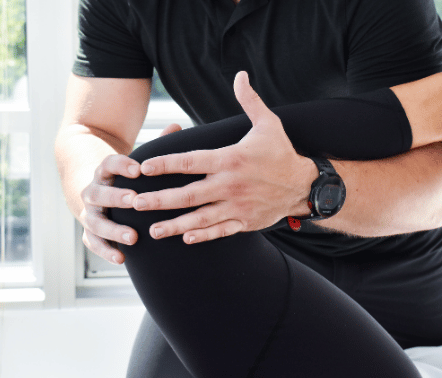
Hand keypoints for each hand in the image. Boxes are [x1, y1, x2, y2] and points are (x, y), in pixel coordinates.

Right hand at [79, 124, 185, 263]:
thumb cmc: (126, 178)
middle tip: (135, 201)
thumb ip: (155, 146)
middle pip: (99, 194)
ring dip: (113, 230)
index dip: (121, 165)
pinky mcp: (90, 232)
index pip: (108, 163)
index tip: (137, 169)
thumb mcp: (136, 161)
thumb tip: (177, 126)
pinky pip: (94, 243)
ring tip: (133, 237)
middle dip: (117, 198)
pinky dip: (106, 251)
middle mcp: (93, 191)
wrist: (96, 192)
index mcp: (105, 172)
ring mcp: (90, 213)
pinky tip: (122, 259)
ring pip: (95, 221)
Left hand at [135, 71, 315, 243]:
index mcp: (231, 159)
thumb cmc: (281, 153)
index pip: (192, 161)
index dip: (166, 163)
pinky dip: (203, 235)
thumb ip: (249, 100)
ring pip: (201, 218)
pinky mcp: (245, 221)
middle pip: (189, 194)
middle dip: (161, 200)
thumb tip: (240, 74)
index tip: (143, 166)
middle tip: (136, 203)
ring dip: (175, 225)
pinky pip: (220, 231)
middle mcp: (230, 185)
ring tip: (153, 231)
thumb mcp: (269, 123)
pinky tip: (184, 238)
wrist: (304, 186)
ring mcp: (237, 206)